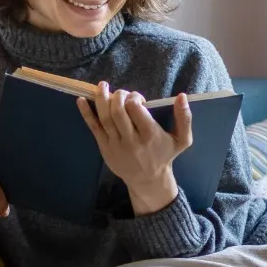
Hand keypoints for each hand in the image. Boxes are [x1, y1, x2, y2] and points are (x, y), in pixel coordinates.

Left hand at [79, 85, 191, 215]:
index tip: (137, 98)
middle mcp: (132, 139)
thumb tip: (182, 96)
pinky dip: (86, 113)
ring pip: (105, 117)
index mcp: (150, 135)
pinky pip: (94, 128)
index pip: (135, 108)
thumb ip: (185, 118)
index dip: (134, 97)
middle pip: (118, 110)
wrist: (148, 180)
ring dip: (102, 98)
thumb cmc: (165, 155)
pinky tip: (81, 100)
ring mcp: (116, 144)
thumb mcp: (182, 140)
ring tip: (102, 86)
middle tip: (121, 93)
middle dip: (118, 95)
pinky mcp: (105, 148)